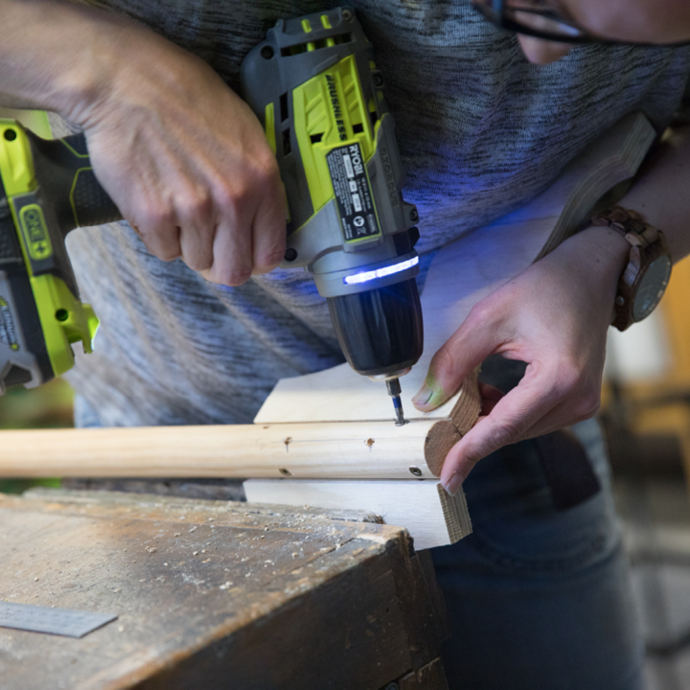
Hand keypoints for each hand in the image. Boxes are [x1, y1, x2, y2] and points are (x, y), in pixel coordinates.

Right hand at [68, 12, 285, 284]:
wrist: (125, 80)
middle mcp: (234, 200)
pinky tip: (154, 199)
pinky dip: (158, 235)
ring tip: (175, 203)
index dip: (253, 259)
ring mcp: (194, 210)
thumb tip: (259, 229)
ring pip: (196, 261)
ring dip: (186, 242)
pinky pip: (163, 251)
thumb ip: (258, 184)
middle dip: (219, 262)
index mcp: (263, 180)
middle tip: (204, 241)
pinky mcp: (154, 216)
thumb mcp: (245, 132)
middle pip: (233, 272)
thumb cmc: (186, 99)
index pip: (269, 254)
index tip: (240, 253)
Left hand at [412, 226, 629, 494]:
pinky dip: (505, 412)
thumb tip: (426, 403)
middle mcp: (577, 399)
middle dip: (472, 433)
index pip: (502, 428)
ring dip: (488, 419)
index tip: (446, 477)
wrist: (589, 274)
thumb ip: (454, 362)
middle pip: (511, 432)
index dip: (469, 452)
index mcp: (558, 379)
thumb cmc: (543, 288)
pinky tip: (486, 393)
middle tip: (437, 432)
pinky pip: (533, 418)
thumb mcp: (488, 318)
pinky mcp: (580, 399)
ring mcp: (583, 403)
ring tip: (464, 394)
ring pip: (520, 428)